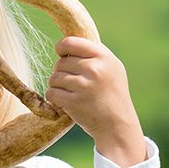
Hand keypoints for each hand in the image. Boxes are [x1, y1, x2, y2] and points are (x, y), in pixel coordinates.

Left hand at [46, 37, 147, 165]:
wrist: (117, 125)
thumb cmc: (113, 95)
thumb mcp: (112, 68)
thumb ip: (94, 55)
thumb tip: (66, 44)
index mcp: (103, 57)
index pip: (71, 42)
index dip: (61, 48)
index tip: (61, 54)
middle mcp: (94, 69)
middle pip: (61, 62)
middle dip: (61, 72)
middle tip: (72, 83)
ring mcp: (84, 86)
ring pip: (54, 78)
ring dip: (57, 86)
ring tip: (70, 93)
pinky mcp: (74, 102)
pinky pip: (51, 93)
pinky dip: (54, 98)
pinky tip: (64, 102)